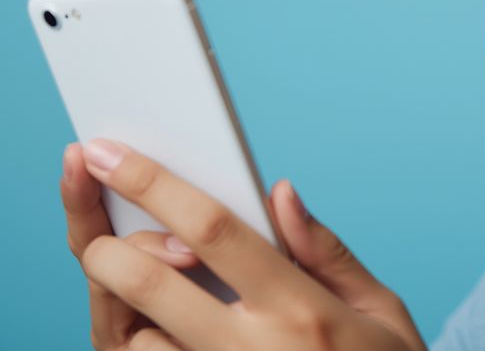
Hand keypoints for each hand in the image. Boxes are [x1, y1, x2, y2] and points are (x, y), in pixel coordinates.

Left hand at [59, 139, 425, 349]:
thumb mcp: (379, 310)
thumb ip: (325, 251)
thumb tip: (279, 195)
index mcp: (303, 310)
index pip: (214, 229)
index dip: (153, 183)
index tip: (110, 153)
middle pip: (150, 282)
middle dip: (107, 248)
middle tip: (105, 237)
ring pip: (136, 338)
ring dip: (132, 313)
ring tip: (165, 305)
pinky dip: (150, 347)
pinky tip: (177, 336)